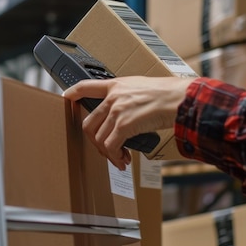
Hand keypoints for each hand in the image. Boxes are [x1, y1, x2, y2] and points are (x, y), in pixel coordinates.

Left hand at [63, 76, 193, 169]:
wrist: (179, 98)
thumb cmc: (168, 94)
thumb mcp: (143, 87)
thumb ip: (129, 97)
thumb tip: (128, 114)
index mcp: (116, 85)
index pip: (86, 86)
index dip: (73, 92)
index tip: (66, 98)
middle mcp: (113, 97)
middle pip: (89, 123)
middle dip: (94, 142)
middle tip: (106, 150)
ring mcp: (117, 111)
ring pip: (98, 138)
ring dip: (107, 154)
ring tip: (119, 159)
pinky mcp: (124, 125)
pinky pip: (111, 147)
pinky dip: (115, 157)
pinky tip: (123, 161)